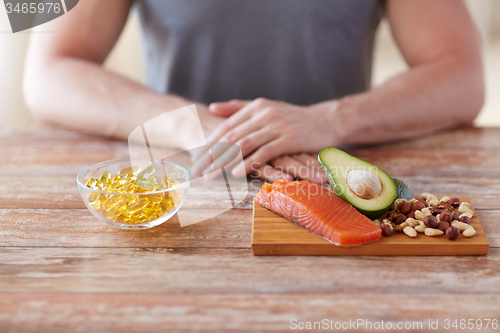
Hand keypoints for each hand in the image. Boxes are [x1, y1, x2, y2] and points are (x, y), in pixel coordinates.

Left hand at [193, 98, 337, 177]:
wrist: (327, 120)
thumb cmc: (294, 118)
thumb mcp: (266, 108)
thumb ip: (238, 108)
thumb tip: (212, 107)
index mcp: (255, 106)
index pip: (226, 126)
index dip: (209, 143)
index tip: (196, 158)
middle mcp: (263, 113)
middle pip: (231, 137)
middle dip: (211, 155)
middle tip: (197, 170)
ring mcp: (276, 125)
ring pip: (244, 145)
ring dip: (225, 162)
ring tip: (211, 175)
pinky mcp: (289, 138)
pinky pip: (264, 153)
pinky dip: (249, 163)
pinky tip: (236, 174)